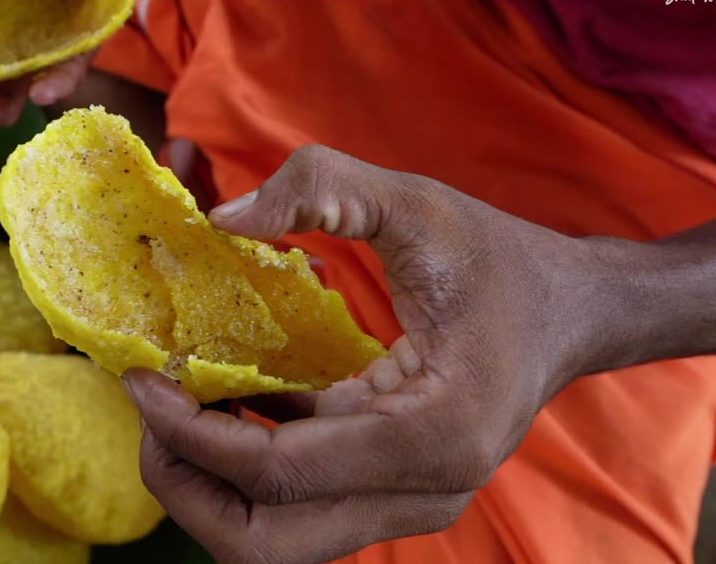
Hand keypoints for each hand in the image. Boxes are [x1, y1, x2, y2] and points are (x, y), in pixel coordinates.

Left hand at [122, 145, 613, 563]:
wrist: (574, 310)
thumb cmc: (501, 258)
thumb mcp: (415, 203)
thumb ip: (320, 187)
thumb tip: (221, 219)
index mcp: (433, 435)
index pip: (279, 473)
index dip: (192, 434)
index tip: (141, 379)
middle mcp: (423, 493)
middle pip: (264, 544)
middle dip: (187, 487)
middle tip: (150, 411)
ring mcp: (409, 503)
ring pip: (275, 540)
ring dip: (209, 482)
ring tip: (175, 404)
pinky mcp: (390, 489)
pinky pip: (297, 502)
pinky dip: (245, 462)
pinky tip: (226, 396)